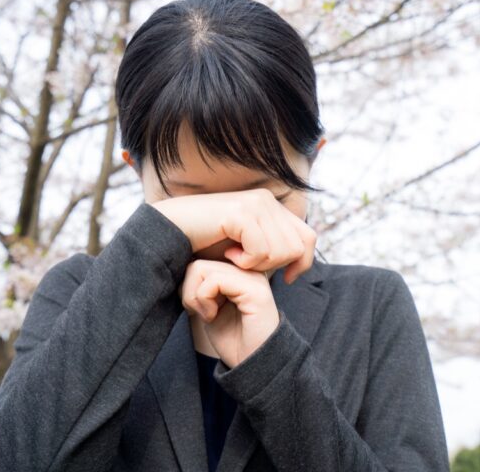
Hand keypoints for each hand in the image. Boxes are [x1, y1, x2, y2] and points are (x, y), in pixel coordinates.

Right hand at [151, 188, 315, 284]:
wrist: (172, 232)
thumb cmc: (207, 243)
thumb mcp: (247, 248)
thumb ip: (272, 250)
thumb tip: (301, 262)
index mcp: (272, 206)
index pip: (308, 237)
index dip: (303, 263)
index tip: (286, 279)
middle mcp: (267, 200)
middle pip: (296, 248)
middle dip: (274, 266)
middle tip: (246, 264)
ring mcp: (255, 204)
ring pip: (280, 252)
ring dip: (257, 265)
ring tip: (235, 258)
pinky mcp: (241, 213)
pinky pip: (261, 251)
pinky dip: (246, 262)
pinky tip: (229, 255)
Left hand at [178, 259, 278, 367]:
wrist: (255, 365)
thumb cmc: (234, 341)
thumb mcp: (209, 308)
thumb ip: (200, 287)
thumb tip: (180, 271)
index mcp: (238, 272)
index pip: (200, 261)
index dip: (188, 286)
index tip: (196, 308)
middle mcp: (246, 270)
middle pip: (197, 264)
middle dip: (189, 292)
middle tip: (200, 314)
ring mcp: (252, 277)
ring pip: (202, 269)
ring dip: (195, 297)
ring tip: (208, 315)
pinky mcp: (254, 288)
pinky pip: (214, 281)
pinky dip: (204, 300)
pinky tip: (213, 316)